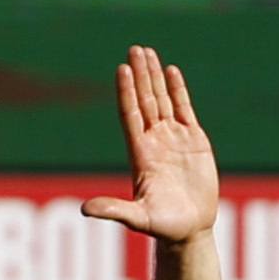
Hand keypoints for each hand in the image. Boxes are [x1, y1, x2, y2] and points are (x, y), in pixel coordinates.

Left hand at [80, 47, 216, 245]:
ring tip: (147, 52)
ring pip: (162, 100)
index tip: (122, 69)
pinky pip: (184, 109)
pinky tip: (171, 71)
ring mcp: (173, 138)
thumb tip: (84, 210)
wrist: (189, 230)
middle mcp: (154, 141)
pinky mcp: (193, 141)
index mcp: (140, 153)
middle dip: (140, 75)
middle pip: (145, 100)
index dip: (126, 92)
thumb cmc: (163, 227)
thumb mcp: (138, 219)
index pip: (130, 115)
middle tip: (135, 49)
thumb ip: (114, 211)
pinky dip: (178, 90)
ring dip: (155, 76)